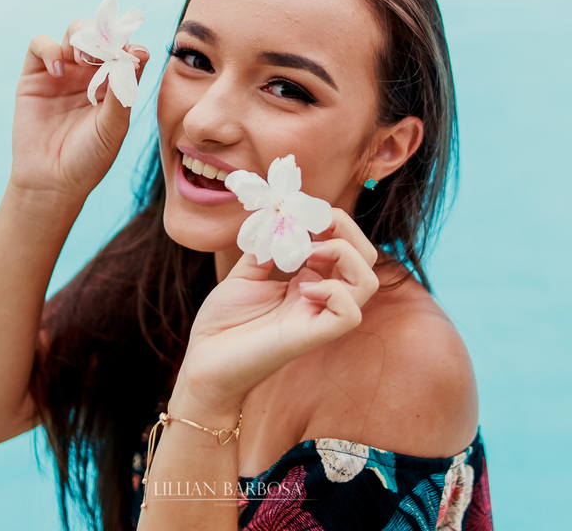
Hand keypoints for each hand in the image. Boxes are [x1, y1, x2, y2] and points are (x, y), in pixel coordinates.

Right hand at [10, 20, 149, 198]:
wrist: (51, 181)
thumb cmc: (88, 159)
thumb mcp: (113, 127)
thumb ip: (123, 92)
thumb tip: (137, 56)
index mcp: (114, 84)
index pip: (126, 51)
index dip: (130, 45)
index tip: (134, 53)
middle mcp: (90, 74)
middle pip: (100, 34)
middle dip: (105, 35)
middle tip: (106, 51)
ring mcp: (62, 72)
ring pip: (74, 33)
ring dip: (82, 37)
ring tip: (84, 59)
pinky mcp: (35, 76)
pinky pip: (40, 45)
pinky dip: (49, 49)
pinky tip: (58, 71)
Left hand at [174, 208, 380, 412]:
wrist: (203, 363)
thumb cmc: (223, 325)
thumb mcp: (244, 273)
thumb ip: (266, 246)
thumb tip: (282, 219)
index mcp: (309, 282)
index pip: (345, 246)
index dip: (332, 221)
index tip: (301, 209)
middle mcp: (320, 298)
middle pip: (366, 260)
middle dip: (347, 230)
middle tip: (316, 224)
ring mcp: (318, 317)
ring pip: (368, 283)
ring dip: (344, 254)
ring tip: (310, 251)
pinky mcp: (312, 337)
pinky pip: (350, 314)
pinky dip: (334, 291)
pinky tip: (303, 287)